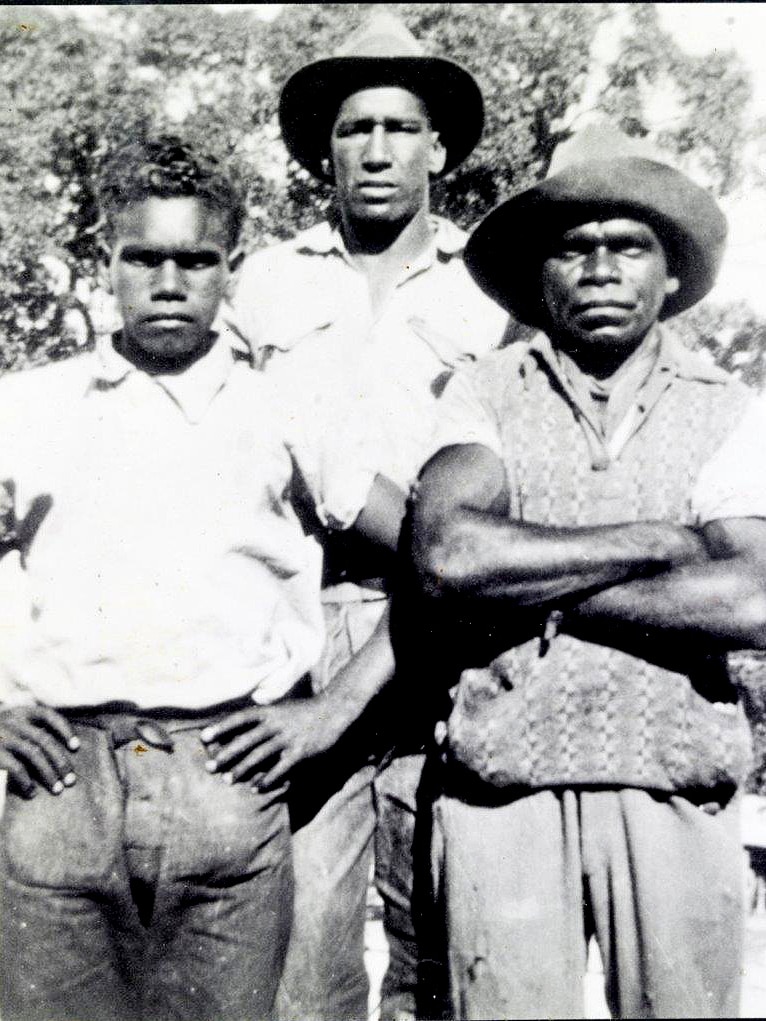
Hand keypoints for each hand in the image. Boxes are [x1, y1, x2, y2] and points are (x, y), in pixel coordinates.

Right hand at [0, 705, 79, 797]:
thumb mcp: (9, 723)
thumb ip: (29, 728)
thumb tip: (61, 747)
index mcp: (20, 711)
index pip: (49, 715)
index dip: (65, 730)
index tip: (75, 746)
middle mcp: (13, 721)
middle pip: (45, 740)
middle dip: (61, 761)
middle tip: (71, 779)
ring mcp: (4, 737)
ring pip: (35, 754)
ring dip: (49, 773)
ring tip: (57, 788)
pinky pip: (17, 767)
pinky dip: (27, 781)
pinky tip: (31, 792)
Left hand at [200, 697, 345, 791]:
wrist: (334, 711)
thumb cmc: (304, 711)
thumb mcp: (282, 708)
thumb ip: (263, 717)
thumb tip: (240, 726)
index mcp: (270, 711)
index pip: (240, 718)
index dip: (221, 727)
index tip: (203, 737)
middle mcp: (276, 724)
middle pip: (245, 740)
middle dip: (225, 755)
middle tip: (209, 767)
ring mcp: (288, 739)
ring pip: (259, 756)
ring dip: (242, 769)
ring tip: (228, 780)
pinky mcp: (300, 753)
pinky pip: (280, 769)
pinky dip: (267, 779)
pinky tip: (256, 788)